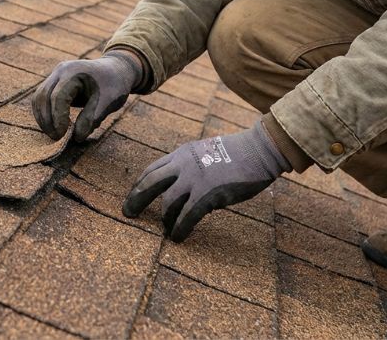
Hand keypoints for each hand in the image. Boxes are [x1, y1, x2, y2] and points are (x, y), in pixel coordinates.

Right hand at [31, 51, 141, 141]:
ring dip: (43, 118)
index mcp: (74, 72)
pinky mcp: (54, 82)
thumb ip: (91, 118)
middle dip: (47, 120)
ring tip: (54, 134)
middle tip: (56, 138)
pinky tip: (53, 126)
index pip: (58, 96)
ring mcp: (55, 75)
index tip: (62, 135)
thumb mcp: (108, 102)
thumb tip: (76, 137)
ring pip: (38, 98)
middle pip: (43, 96)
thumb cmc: (114, 85)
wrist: (115, 69)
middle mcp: (60, 71)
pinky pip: (42, 98)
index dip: (57, 118)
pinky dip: (45, 113)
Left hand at [122, 119, 291, 241]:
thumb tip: (185, 192)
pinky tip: (178, 237)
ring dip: (165, 219)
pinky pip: (186, 216)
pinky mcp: (207, 194)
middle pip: (149, 183)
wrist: (259, 150)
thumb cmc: (238, 153)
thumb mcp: (206, 152)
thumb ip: (191, 167)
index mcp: (182, 153)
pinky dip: (179, 228)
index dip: (139, 184)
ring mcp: (194, 179)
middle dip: (135, 199)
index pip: (152, 169)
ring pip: (168, 203)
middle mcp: (183, 164)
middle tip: (127, 213)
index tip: (132, 195)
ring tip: (166, 229)